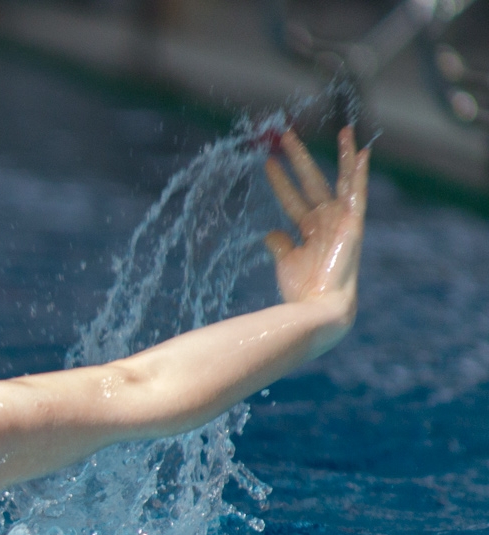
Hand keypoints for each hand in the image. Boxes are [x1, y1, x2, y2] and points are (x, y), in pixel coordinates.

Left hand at [264, 126, 368, 310]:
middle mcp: (327, 221)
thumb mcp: (286, 261)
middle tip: (285, 135)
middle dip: (300, 158)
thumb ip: (280, 244)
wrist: (318, 308)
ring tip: (341, 129)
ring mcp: (342, 220)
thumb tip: (269, 232)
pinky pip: (357, 192)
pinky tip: (362, 151)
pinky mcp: (353, 223)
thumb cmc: (303, 290)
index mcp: (310, 230)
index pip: (292, 197)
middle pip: (312, 181)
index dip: (280, 180)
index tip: (268, 162)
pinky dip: (360, 172)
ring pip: (339, 180)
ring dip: (339, 155)